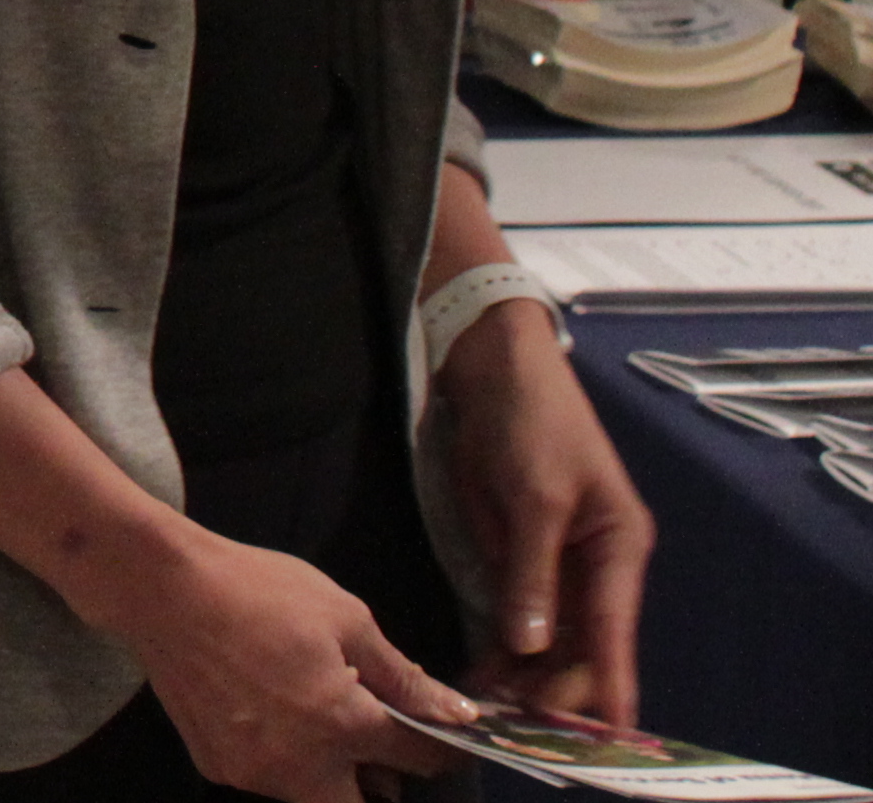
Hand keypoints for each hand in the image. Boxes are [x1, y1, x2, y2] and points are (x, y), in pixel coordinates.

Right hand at [92, 527, 481, 802]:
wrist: (158, 586)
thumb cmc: (257, 590)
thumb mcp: (343, 617)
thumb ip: (403, 677)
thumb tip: (459, 716)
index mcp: (342, 725)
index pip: (418, 758)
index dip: (442, 747)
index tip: (443, 733)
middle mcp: (301, 766)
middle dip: (381, 781)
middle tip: (374, 740)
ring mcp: (253, 773)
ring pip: (314, 794)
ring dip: (331, 771)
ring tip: (317, 717)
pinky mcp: (215, 766)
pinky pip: (268, 777)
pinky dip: (282, 757)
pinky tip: (265, 710)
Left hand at [433, 300, 651, 722]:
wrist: (491, 363)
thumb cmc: (531, 419)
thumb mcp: (535, 496)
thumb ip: (532, 571)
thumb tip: (532, 642)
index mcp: (619, 549)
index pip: (613, 633)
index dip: (606, 686)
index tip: (603, 737)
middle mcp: (594, 565)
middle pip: (581, 644)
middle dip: (555, 685)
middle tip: (517, 725)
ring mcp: (553, 562)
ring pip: (548, 636)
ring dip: (526, 673)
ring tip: (492, 712)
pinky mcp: (516, 553)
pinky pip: (517, 612)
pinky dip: (503, 644)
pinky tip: (481, 673)